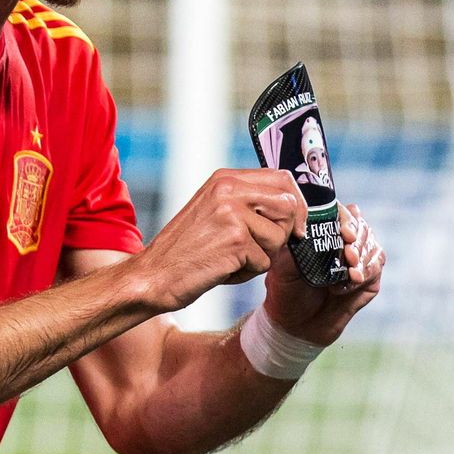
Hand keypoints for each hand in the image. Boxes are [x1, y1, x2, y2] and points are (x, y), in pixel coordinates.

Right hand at [130, 169, 306, 312]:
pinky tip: (222, 268)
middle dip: (284, 232)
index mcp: (225, 178)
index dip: (298, 204)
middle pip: (288, 205)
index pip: (282, 178)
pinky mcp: (236, 240)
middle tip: (259, 247)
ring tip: (232, 258)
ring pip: (280, 237)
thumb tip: (294, 208)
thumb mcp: (215, 211)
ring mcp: (232, 213)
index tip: (297, 226)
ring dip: (262, 256)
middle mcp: (228, 189)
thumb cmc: (187, 248)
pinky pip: (265, 262)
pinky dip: (247, 273)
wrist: (155, 274)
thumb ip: (248, 202)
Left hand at [261, 203, 384, 345]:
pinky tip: (352, 279)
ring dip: (363, 256)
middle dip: (357, 237)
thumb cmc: (284, 289)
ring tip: (350, 269)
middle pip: (361, 227)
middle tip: (348, 252)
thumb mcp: (283, 264)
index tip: (344, 232)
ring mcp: (357, 261)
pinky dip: (366, 272)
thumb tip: (308, 222)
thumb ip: (297, 243)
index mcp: (321, 232)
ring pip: (372, 246)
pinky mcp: (368, 282)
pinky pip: (375, 269)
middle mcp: (342, 243)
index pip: (340, 212)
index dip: (345, 218)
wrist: (294, 325)